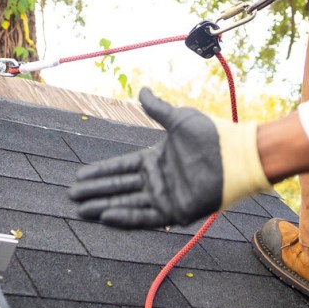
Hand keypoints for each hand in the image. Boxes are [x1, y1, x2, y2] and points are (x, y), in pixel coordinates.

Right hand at [69, 88, 224, 227]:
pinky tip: (105, 216)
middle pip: (119, 187)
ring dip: (104, 206)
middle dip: (95, 191)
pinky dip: (125, 217)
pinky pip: (145, 217)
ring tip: (81, 209)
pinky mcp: (176, 211)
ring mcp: (166, 196)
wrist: (235, 154)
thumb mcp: (178, 118)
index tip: (79, 176)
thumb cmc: (211, 135)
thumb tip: (142, 90)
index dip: (100, 172)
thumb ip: (156, 108)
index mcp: (156, 159)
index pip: (121, 167)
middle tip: (72, 196)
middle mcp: (158, 179)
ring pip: (127, 203)